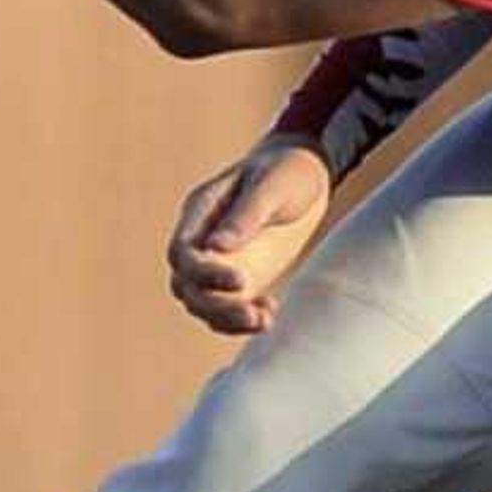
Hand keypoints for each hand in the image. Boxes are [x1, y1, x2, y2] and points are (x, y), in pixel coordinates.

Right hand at [165, 135, 333, 334]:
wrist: (308, 174)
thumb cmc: (289, 170)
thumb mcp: (273, 186)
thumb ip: (246, 216)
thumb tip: (216, 248)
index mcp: (200, 212)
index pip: (182, 253)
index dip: (203, 273)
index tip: (241, 281)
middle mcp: (203, 240)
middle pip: (186, 285)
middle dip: (215, 305)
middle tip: (254, 315)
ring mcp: (220, 261)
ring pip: (202, 303)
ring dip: (227, 319)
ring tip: (264, 321)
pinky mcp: (241, 276)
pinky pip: (227, 309)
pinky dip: (241, 320)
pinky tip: (269, 314)